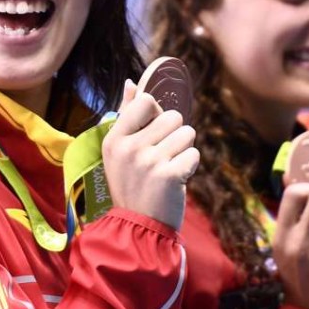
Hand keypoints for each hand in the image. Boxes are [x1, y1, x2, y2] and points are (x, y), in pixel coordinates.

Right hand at [101, 80, 199, 229]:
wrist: (139, 226)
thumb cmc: (133, 184)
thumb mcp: (120, 151)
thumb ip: (127, 114)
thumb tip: (131, 82)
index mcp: (115, 138)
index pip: (146, 101)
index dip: (157, 115)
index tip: (152, 135)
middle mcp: (129, 147)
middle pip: (173, 116)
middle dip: (174, 135)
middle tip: (161, 159)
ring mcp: (149, 161)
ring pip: (187, 133)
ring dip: (183, 151)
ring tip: (168, 169)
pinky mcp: (169, 174)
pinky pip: (194, 154)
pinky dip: (190, 167)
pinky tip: (175, 181)